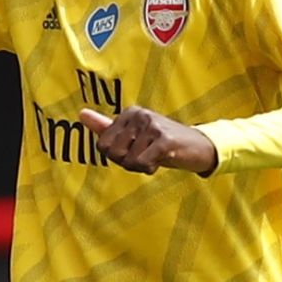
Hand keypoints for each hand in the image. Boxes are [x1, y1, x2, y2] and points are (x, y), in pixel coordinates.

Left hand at [80, 106, 216, 175]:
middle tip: (146, 154)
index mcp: (129, 113)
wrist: (200, 147)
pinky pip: (141, 163)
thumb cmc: (162, 143)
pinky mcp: (165, 140)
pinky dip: (149, 169)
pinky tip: (162, 160)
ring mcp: (152, 125)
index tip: (135, 150)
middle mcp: (139, 115)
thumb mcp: (133, 135)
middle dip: (127, 162)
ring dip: (141, 166)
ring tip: (156, 156)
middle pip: (112, 153)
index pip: (102, 145)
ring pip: (128, 161)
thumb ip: (106, 127)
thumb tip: (81, 114)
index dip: (117, 156)